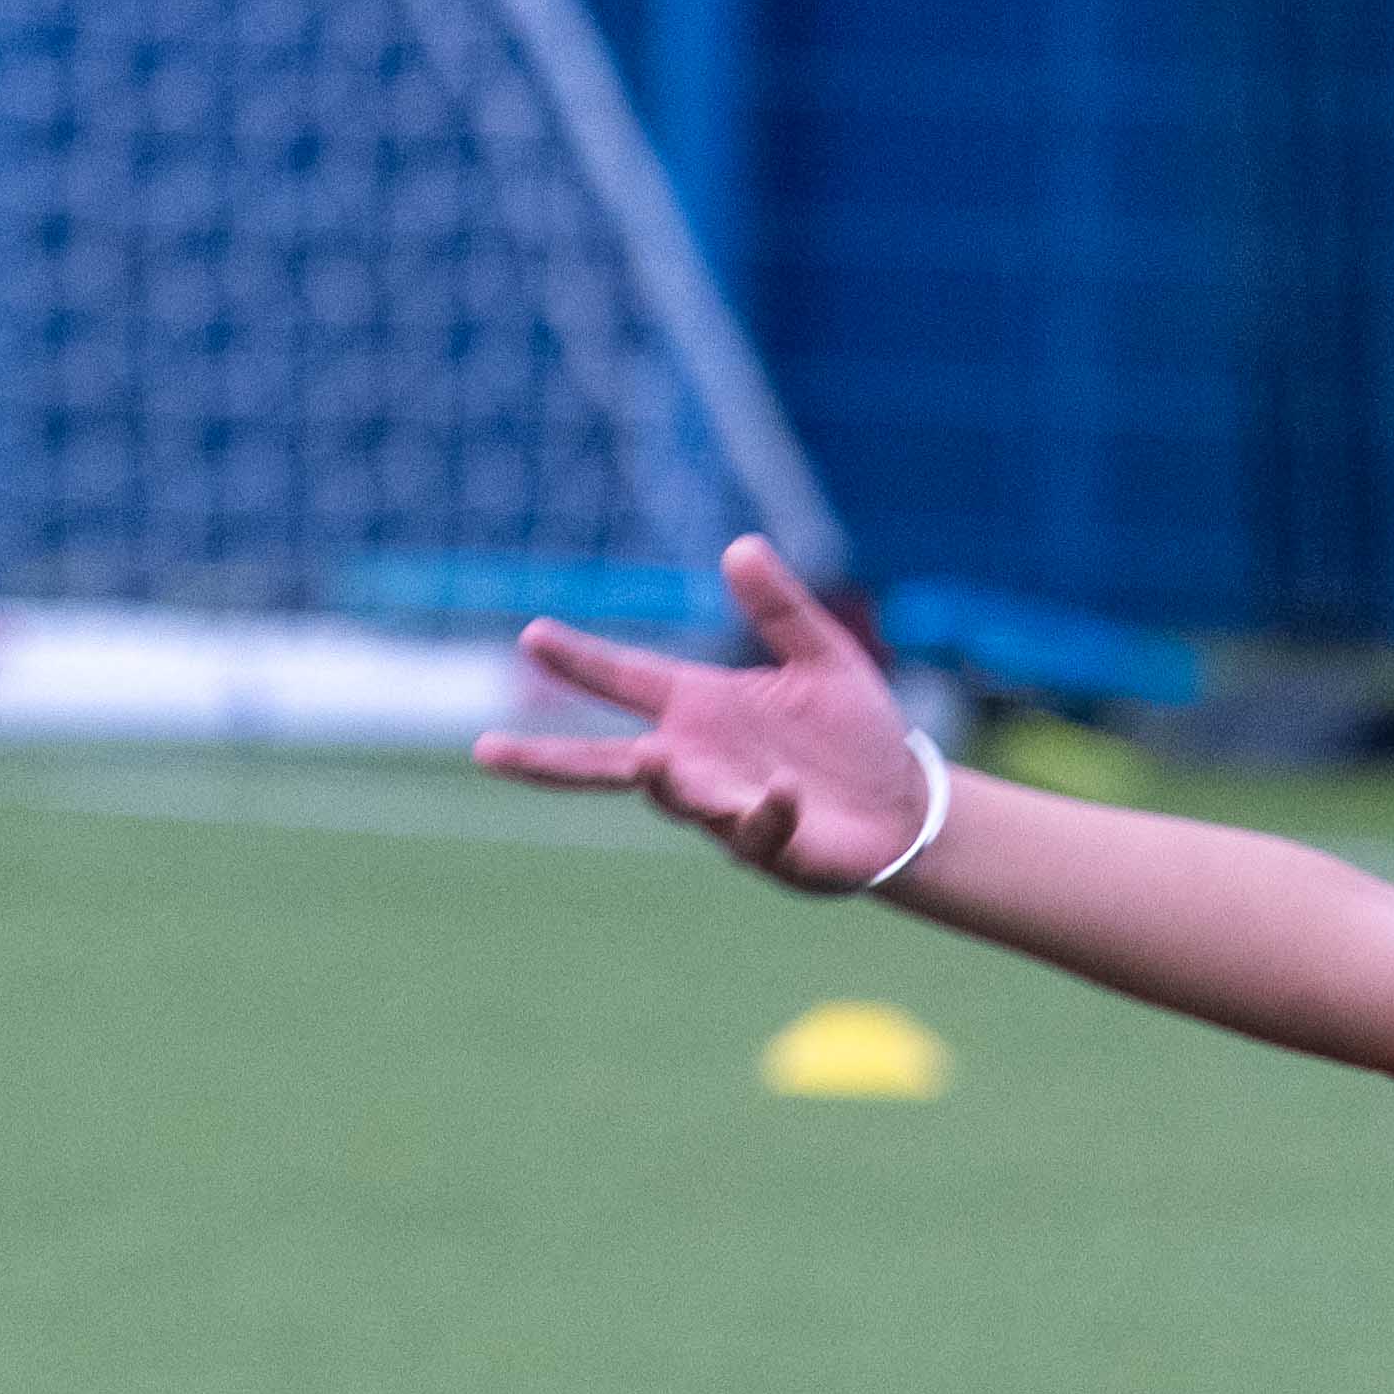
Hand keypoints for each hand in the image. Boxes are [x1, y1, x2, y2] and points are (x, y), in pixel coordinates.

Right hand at [470, 533, 932, 890]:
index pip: (627, 680)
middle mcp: (698, 760)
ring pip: (677, 798)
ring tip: (649, 762)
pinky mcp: (771, 846)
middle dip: (549, 761)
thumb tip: (741, 546)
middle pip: (607, 763)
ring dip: (664, 782)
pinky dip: (766, 811)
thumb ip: (781, 608)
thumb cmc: (855, 733)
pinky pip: (758, 829)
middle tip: (489, 752)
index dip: (581, 662)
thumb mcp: (824, 655)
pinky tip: (781, 792)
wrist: (905, 807)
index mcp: (701, 708)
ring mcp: (727, 807)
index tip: (531, 637)